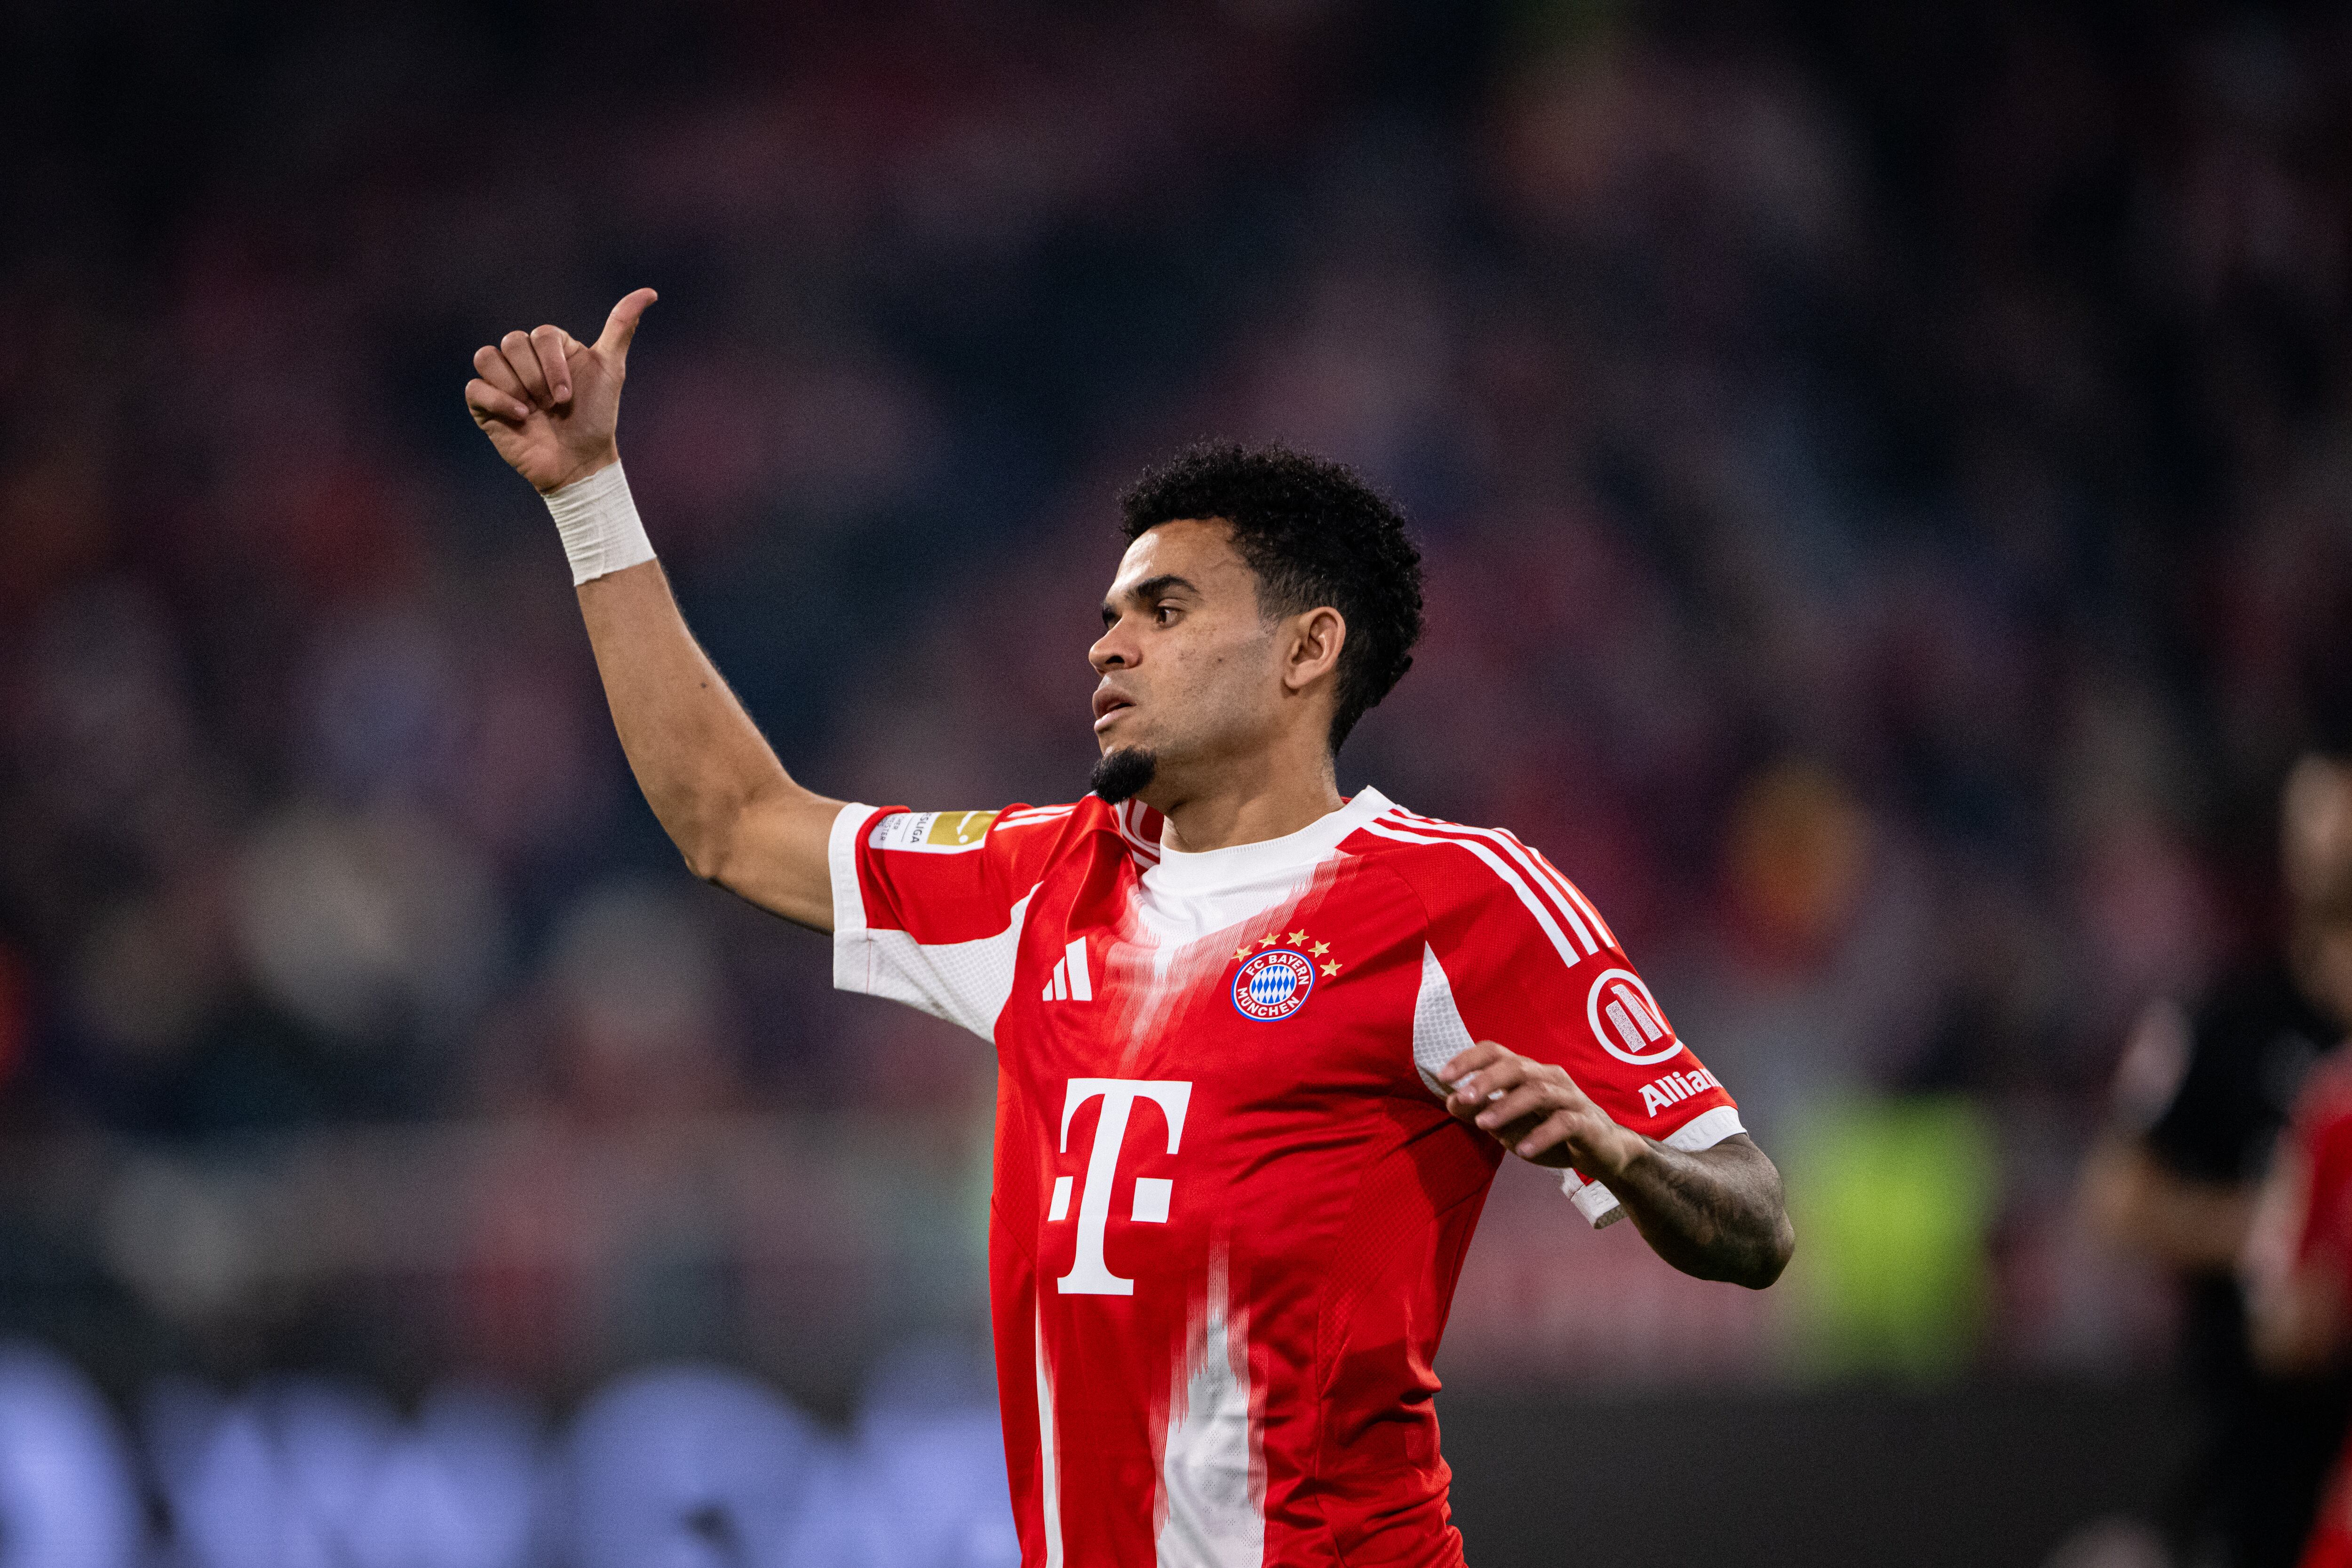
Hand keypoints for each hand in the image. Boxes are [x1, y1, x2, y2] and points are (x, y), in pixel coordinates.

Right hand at [465, 288, 657, 493]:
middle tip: (552, 405)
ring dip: (515, 386)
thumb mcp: (611, 369)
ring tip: (533, 410)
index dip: (553, 364)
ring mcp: (503, 381)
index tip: (568, 396)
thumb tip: (650, 292)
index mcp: (550, 348)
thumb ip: (621, 327)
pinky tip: (521, 418)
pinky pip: (474, 387)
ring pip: (487, 357)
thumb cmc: (596, 417)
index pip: (540, 334)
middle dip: (536, 378)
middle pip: (513, 342)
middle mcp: (524, 360)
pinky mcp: (485, 405)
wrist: (580, 462)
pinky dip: (497, 400)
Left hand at [1441, 1039, 1646, 1178]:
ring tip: (1484, 1125)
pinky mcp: (1587, 1122)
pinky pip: (1564, 1123)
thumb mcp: (1510, 1124)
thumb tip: (1451, 1100)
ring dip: (1508, 1106)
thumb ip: (1481, 1112)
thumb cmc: (1551, 1131)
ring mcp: (1570, 1097)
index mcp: (1527, 1072)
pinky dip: (1542, 1135)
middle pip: (1516, 1066)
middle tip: (1462, 1099)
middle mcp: (1548, 1077)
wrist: (1604, 1152)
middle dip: (1486, 1081)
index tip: (1443, 1077)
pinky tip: (1524, 1151)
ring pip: (1538, 1092)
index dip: (1468, 1060)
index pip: (1495, 1052)